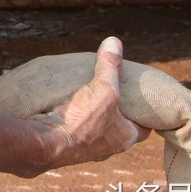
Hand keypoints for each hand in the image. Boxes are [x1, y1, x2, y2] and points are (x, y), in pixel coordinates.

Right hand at [37, 37, 150, 168]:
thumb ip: (110, 67)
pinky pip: (77, 130)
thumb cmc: (82, 121)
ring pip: (97, 130)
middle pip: (119, 127)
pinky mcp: (67, 146)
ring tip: (88, 97)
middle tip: (113, 93)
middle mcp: (109, 147)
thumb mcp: (103, 88)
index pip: (144, 127)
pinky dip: (76, 120)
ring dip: (94, 117)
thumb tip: (114, 42)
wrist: (46, 144)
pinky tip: (68, 107)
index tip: (141, 100)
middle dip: (117, 113)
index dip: (144, 113)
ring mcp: (87, 149)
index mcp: (125, 137)